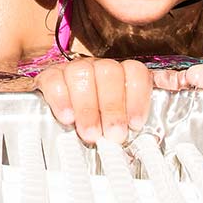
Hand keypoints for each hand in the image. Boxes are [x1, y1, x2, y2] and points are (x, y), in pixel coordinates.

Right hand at [35, 57, 155, 145]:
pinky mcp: (49, 76)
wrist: (57, 116)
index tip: (135, 124)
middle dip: (112, 107)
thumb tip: (153, 122)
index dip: (138, 97)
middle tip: (113, 134)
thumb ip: (132, 122)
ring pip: (82, 73)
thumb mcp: (118, 122)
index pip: (135, 72)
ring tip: (90, 133)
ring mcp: (73, 69)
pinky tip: (67, 118)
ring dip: (87, 107)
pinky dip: (61, 99)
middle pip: (109, 73)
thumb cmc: (96, 123)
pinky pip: (54, 80)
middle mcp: (98, 68)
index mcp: (120, 75)